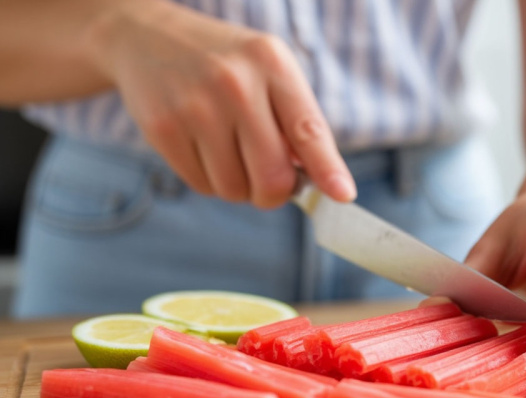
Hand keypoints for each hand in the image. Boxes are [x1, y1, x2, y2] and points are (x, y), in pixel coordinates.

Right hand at [89, 1, 354, 206]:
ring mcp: (195, 107)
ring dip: (240, 187)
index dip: (327, 169)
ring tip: (232, 153)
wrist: (147, 38)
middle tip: (272, 184)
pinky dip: (211, 181)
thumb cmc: (225, 64)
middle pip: (272, 175)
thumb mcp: (268, 70)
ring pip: (236, 188)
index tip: (343, 195)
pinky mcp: (163, 129)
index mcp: (271, 64)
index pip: (308, 129)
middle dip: (276, 192)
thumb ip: (296, 120)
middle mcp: (234, 83)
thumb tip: (317, 180)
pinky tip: (205, 150)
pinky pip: (202, 186)